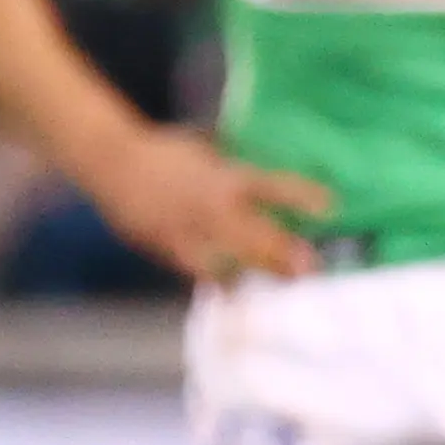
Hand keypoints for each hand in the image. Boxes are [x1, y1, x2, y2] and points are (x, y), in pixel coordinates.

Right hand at [89, 126, 332, 283]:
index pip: (272, 186)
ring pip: (227, 261)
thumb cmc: (166, 152)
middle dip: (283, 255)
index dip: (302, 197)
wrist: (113, 163)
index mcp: (224, 177)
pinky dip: (215, 280)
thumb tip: (265, 178)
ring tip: (278, 287)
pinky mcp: (167, 248)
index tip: (330, 207)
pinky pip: (196, 270)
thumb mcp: (207, 152)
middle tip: (308, 269)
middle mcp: (210, 206)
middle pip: (255, 235)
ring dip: (253, 274)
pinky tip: (232, 291)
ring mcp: (188, 231)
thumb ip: (234, 171)